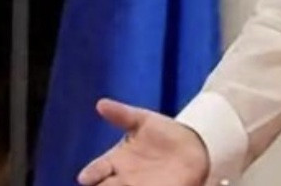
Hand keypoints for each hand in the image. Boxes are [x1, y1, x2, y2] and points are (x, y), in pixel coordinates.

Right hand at [77, 98, 209, 185]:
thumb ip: (122, 114)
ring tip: (127, 185)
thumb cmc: (163, 133)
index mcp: (114, 163)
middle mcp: (122, 180)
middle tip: (105, 185)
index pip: (95, 172)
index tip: (86, 177)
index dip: (91, 174)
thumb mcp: (144, 120)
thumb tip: (101, 103)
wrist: (194, 144)